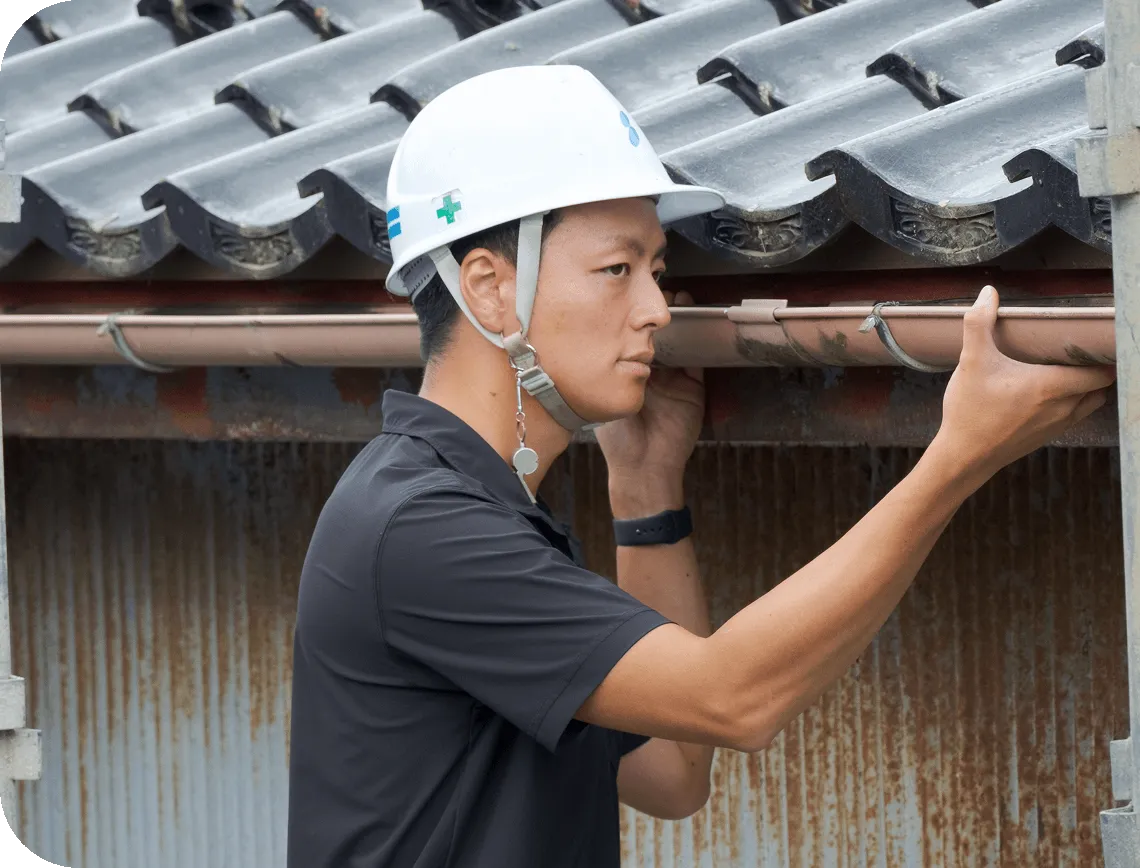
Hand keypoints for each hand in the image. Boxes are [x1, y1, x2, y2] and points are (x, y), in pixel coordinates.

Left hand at [595, 290, 704, 514]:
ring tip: (682, 298)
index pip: (635, 340)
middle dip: (661, 315)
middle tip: (663, 291)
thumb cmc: (618, 438)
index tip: (635, 298)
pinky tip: (698, 321)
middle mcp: (655, 375)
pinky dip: (701, 340)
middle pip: (661, 337)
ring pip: (683, 343)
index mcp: (631, 376)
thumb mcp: (610, 397)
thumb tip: (607, 341)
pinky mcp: (694, 389)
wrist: (642, 466)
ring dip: (684, 321)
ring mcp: (676, 381)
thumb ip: (613, 373)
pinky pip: (700, 361)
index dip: (637, 321)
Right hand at [932, 285, 1115, 481]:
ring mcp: (1058, 425)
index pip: (1102, 370)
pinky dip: (1075, 403)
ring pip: (1092, 403)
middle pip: (1102, 386)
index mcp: (1052, 386)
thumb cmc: (970, 410)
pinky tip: (1053, 393)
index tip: (1093, 339)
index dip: (1103, 354)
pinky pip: (1076, 416)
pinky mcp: (1047, 436)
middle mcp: (1063, 407)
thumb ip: (979, 324)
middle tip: (1081, 349)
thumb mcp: (971, 362)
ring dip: (1089, 387)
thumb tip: (988, 293)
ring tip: (1072, 369)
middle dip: (1098, 368)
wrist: (964, 456)